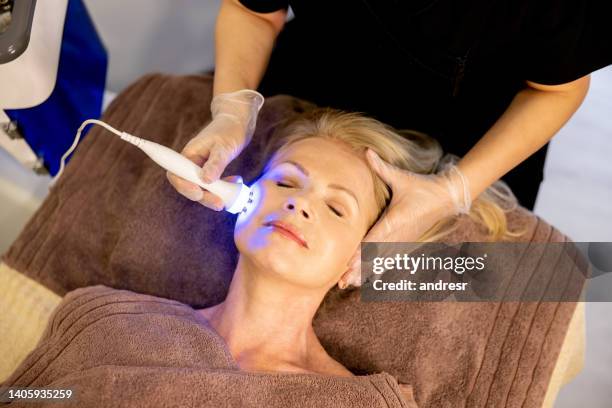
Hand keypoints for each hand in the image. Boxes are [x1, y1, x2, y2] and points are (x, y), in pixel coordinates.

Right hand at [166, 89, 263, 209]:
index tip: (199, 193)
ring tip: (230, 197)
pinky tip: (235, 183)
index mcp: (189, 154)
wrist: (237, 122)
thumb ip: (215, 163)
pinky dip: (222, 189)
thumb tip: (206, 181)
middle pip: (189, 186)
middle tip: (219, 204)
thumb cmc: (229, 130)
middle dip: (203, 197)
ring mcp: (200, 168)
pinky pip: (212, 186)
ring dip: (214, 196)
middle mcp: (191, 163)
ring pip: (201, 188)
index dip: (184, 187)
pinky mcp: (210, 171)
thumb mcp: (224, 146)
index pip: (176, 175)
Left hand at [342, 148, 470, 286]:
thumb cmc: (422, 187)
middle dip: (357, 269)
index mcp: (395, 220)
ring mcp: (402, 242)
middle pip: (374, 256)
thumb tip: (366, 150)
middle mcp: (398, 235)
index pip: (375, 239)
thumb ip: (381, 166)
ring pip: (380, 262)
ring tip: (347, 284)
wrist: (446, 198)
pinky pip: (388, 260)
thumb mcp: (401, 177)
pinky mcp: (405, 244)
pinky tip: (365, 280)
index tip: (348, 263)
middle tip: (341, 282)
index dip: (361, 252)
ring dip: (364, 273)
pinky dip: (376, 270)